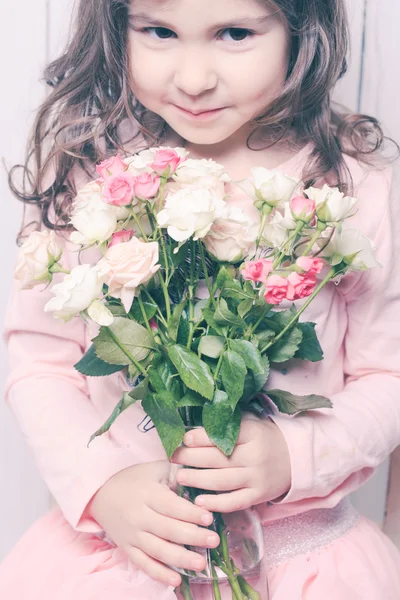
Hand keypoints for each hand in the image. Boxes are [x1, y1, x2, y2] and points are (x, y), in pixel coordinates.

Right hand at [87, 460, 219, 587]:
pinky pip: (143, 564)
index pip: (171, 505)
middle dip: (192, 536)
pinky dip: (159, 574)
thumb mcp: (154, 469)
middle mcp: (139, 516)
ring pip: (157, 550)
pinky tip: (176, 580)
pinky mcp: (127, 548)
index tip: (209, 518)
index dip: (190, 513)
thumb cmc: (134, 479)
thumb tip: (200, 479)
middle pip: (167, 529)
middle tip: (214, 540)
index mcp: (147, 493)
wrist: (100, 494)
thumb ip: (176, 474)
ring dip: (180, 558)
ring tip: (200, 563)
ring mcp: (132, 535)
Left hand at [171, 414, 291, 512]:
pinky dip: (215, 503)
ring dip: (197, 480)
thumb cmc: (265, 439)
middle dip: (191, 458)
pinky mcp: (258, 496)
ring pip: (221, 481)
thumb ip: (228, 427)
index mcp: (253, 434)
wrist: (296, 459)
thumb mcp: (251, 425)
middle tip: (173, 457)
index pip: (223, 435)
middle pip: (217, 458)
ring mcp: (257, 478)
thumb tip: (193, 430)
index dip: (201, 437)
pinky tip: (199, 501)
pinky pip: (233, 502)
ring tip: (179, 477)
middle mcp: (255, 456)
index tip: (184, 438)